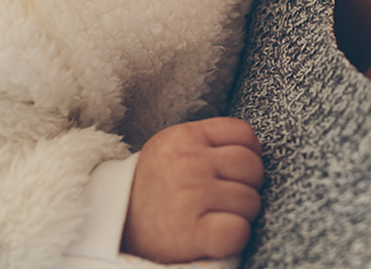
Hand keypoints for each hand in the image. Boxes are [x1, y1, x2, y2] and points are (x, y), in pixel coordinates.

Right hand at [122, 117, 263, 262]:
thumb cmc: (155, 187)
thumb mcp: (172, 148)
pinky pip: (239, 231)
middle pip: (253, 167)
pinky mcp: (190, 232)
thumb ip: (209, 142)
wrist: (115, 224)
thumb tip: (256, 152)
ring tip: (215, 216)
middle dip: (247, 185)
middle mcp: (187, 162)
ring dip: (242, 214)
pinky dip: (235, 237)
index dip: (249, 154)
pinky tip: (216, 235)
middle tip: (224, 199)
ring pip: (251, 201)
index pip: (245, 134)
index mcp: (183, 136)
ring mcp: (188, 196)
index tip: (233, 172)